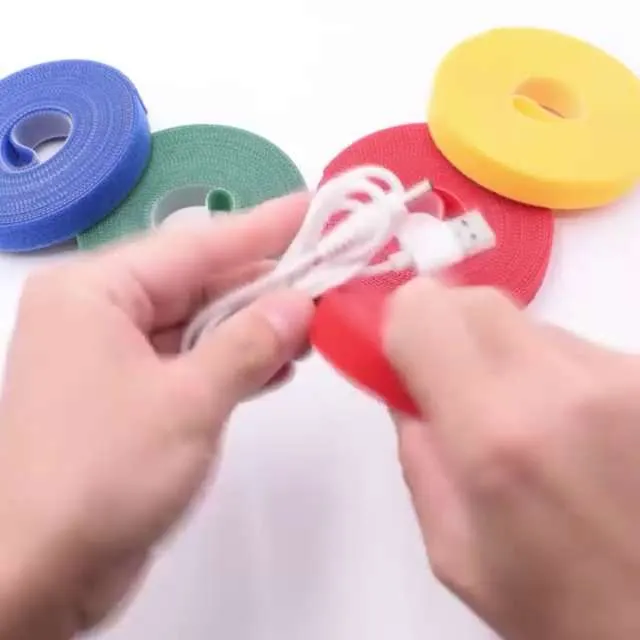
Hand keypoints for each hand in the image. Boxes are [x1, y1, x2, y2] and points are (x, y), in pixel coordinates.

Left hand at [0, 193, 313, 638]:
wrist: (40, 572)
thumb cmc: (102, 477)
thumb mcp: (189, 401)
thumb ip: (249, 344)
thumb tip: (300, 304)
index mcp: (94, 292)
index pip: (195, 246)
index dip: (263, 227)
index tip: (314, 208)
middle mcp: (98, 313)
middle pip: (198, 283)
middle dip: (264, 283)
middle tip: (330, 268)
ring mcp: (111, 355)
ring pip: (198, 323)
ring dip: (254, 326)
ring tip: (315, 320)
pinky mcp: (128, 394)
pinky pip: (190, 360)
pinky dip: (233, 361)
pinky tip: (279, 364)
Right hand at [384, 277, 639, 639]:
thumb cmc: (564, 610)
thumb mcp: (456, 550)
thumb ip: (419, 454)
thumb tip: (404, 388)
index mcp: (496, 436)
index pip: (425, 312)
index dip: (400, 324)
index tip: (400, 355)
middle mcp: (566, 388)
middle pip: (474, 301)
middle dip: (446, 331)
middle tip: (450, 386)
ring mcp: (623, 377)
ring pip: (527, 325)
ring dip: (505, 359)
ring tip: (526, 426)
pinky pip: (576, 350)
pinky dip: (554, 376)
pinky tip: (573, 433)